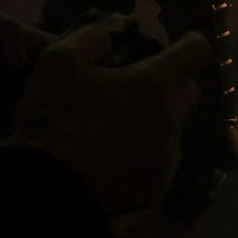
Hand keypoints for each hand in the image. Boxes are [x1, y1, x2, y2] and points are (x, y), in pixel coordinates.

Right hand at [9, 24, 209, 216]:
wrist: (41, 197)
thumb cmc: (50, 123)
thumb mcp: (57, 64)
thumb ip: (91, 40)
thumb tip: (110, 41)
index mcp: (152, 85)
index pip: (196, 53)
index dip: (188, 45)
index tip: (177, 46)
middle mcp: (169, 120)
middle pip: (189, 92)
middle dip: (171, 85)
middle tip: (136, 89)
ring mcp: (165, 159)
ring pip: (173, 129)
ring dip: (155, 122)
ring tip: (116, 130)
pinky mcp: (154, 189)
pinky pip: (159, 163)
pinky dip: (144, 156)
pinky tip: (112, 161)